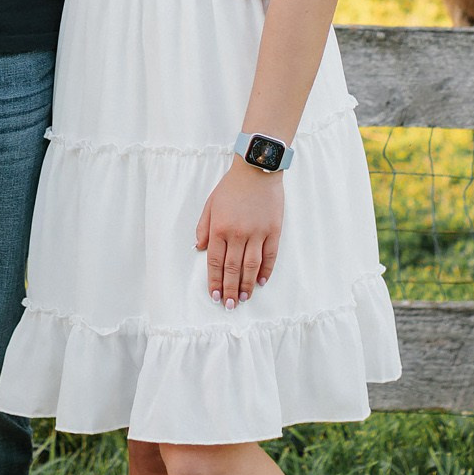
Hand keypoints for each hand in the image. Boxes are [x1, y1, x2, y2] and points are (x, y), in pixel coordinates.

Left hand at [195, 161, 283, 306]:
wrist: (257, 169)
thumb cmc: (232, 186)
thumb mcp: (210, 204)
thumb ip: (204, 227)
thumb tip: (199, 248)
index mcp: (220, 228)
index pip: (216, 262)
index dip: (214, 281)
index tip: (214, 295)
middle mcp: (238, 233)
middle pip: (233, 268)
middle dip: (229, 289)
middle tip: (228, 305)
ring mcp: (257, 233)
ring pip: (251, 266)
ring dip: (246, 285)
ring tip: (243, 299)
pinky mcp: (273, 230)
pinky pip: (270, 256)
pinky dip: (266, 270)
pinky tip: (261, 282)